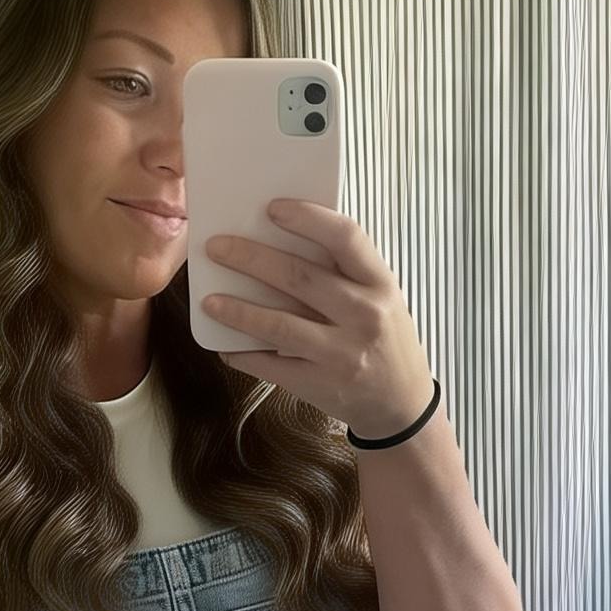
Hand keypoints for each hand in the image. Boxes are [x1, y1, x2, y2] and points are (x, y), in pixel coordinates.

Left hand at [203, 199, 437, 439]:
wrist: (401, 402)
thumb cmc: (383, 338)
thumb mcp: (379, 298)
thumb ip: (344, 272)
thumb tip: (278, 239)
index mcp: (380, 284)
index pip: (346, 238)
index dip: (308, 218)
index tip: (272, 208)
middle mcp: (365, 316)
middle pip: (300, 278)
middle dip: (251, 259)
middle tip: (217, 247)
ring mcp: (342, 354)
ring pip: (279, 325)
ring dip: (238, 310)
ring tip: (209, 300)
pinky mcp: (320, 384)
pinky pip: (271, 366)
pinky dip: (243, 354)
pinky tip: (224, 344)